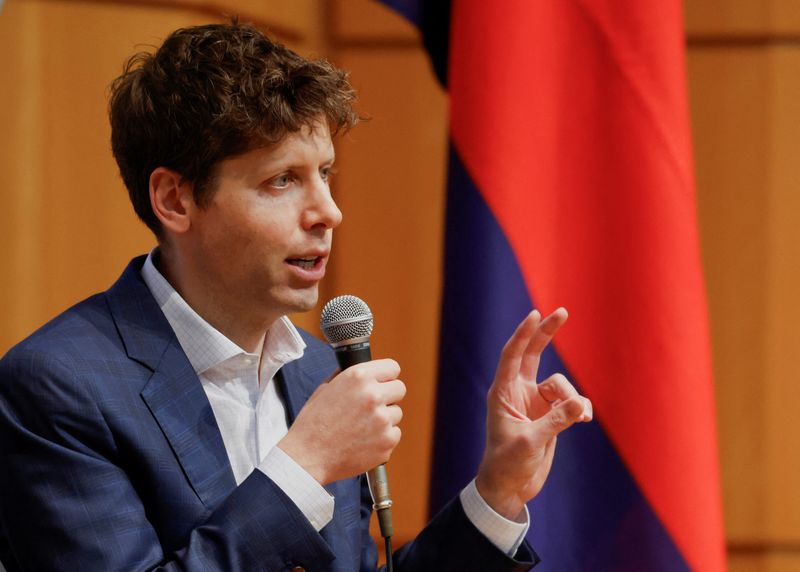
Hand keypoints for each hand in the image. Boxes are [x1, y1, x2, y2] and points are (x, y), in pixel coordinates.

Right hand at [277, 359, 405, 484]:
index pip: (392, 368)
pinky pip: (394, 434)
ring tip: (361, 427)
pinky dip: (383, 438)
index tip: (383, 383)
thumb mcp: (325, 389)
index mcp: (358, 377)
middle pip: (400, 388)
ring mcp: (382, 420)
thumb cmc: (313, 424)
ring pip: (396, 413)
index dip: (386, 376)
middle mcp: (373, 395)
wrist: (308, 457)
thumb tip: (363, 373)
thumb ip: (348, 378)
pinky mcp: (387, 441)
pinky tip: (364, 440)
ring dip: (385, 418)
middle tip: (373, 406)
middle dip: (389, 396)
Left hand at [476, 308, 591, 519]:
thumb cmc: (508, 464)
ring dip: (572, 398)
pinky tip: (584, 419)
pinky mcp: (550, 415)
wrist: (510, 487)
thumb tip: (581, 404)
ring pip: (561, 385)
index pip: (512, 355)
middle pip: (533, 353)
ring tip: (578, 418)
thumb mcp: (530, 443)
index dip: (523, 334)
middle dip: (547, 333)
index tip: (535, 314)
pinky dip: (579, 407)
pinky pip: (570, 401)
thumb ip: (556, 422)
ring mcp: (534, 402)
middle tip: (563, 311)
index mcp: (502, 392)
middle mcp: (517, 392)